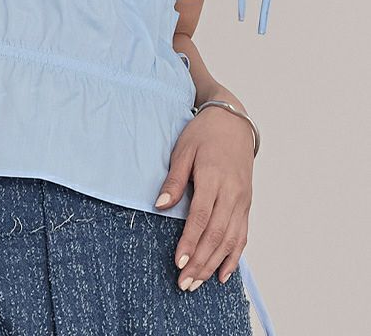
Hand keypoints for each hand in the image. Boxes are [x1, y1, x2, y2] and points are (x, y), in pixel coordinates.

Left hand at [154, 104, 254, 290]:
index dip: (191, 241)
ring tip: (197, 283)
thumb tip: (161, 204)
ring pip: (230, 239)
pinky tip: (223, 273)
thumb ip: (174, 179)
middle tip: (184, 283)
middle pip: (216, 234)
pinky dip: (234, 257)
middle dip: (200, 262)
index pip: (202, 216)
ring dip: (214, 264)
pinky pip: (242, 235)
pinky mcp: (246, 204)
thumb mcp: (183, 149)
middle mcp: (231, 193)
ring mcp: (242, 200)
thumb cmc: (204, 134)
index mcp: (213, 178)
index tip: (179, 262)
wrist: (233, 122)